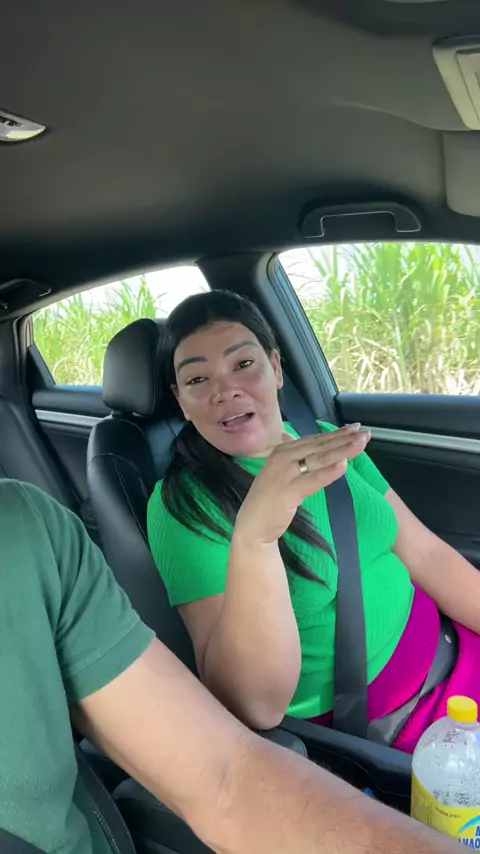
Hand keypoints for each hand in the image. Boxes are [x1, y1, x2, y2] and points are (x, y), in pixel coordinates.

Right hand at [235, 425, 369, 545]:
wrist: (252, 525)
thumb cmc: (268, 499)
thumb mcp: (278, 471)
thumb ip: (289, 455)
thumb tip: (291, 436)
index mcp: (283, 450)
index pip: (315, 439)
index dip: (336, 433)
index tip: (355, 428)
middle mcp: (283, 457)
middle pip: (320, 446)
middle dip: (345, 439)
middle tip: (366, 433)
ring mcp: (285, 473)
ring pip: (320, 459)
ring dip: (343, 450)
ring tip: (361, 444)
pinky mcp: (288, 491)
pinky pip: (313, 479)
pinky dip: (329, 472)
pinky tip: (344, 465)